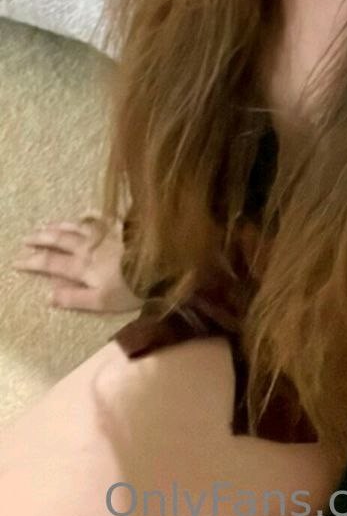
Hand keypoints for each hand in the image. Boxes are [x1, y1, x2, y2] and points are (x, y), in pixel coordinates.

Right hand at [11, 210, 144, 313]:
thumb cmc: (131, 288)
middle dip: (41, 240)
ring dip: (58, 227)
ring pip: (76, 227)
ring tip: (45, 225)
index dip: (33, 262)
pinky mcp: (120, 226)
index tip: (16, 260)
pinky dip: (88, 215)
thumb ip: (74, 298)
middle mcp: (89, 247)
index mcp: (82, 267)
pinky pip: (100, 218)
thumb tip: (48, 295)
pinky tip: (82, 213)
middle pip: (60, 241)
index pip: (51, 264)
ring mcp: (105, 234)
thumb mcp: (100, 302)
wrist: (161, 263)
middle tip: (26, 238)